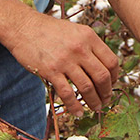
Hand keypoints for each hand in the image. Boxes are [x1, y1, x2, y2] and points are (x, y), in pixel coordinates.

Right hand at [6, 11, 120, 116]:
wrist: (24, 27)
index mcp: (89, 37)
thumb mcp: (75, 31)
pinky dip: (75, 106)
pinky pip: (67, 94)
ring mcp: (65, 60)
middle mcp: (80, 48)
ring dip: (94, 101)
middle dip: (106, 92)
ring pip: (87, 87)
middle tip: (105, 100)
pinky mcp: (51, 71)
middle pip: (102, 76)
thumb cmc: (50, 30)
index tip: (112, 84)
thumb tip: (103, 67)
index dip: (115, 76)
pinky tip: (78, 112)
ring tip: (95, 108)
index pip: (111, 61)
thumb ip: (89, 45)